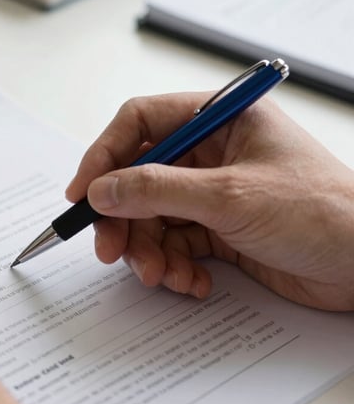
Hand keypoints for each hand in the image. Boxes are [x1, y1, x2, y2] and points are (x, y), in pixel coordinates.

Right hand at [66, 92, 353, 310]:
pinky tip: (193, 283)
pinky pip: (174, 246)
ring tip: (162, 276)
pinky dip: (175, 268)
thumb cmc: (321, 212)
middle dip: (124, 220)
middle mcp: (211, 153)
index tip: (82, 194)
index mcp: (218, 119)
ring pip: (151, 218)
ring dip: (149, 252)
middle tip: (111, 251)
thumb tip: (101, 190)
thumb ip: (157, 190)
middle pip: (138, 179)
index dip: (104, 156)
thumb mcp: (229, 196)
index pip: (141, 124)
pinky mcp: (218, 231)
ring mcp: (212, 194)